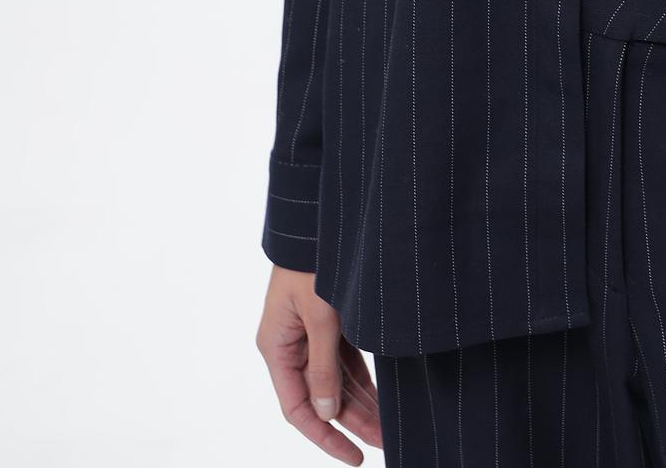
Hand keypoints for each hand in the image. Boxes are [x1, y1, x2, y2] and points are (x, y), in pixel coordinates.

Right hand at [256, 265, 382, 460]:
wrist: (316, 221)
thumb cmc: (312, 262)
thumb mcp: (320, 314)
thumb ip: (323, 364)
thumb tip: (326, 412)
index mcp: (276, 347)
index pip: (298, 408)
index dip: (324, 436)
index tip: (353, 455)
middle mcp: (290, 346)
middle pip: (321, 398)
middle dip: (353, 422)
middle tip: (385, 442)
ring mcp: (309, 336)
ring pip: (335, 383)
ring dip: (361, 404)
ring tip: (389, 428)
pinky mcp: (327, 324)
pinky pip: (344, 362)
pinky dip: (362, 380)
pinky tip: (383, 398)